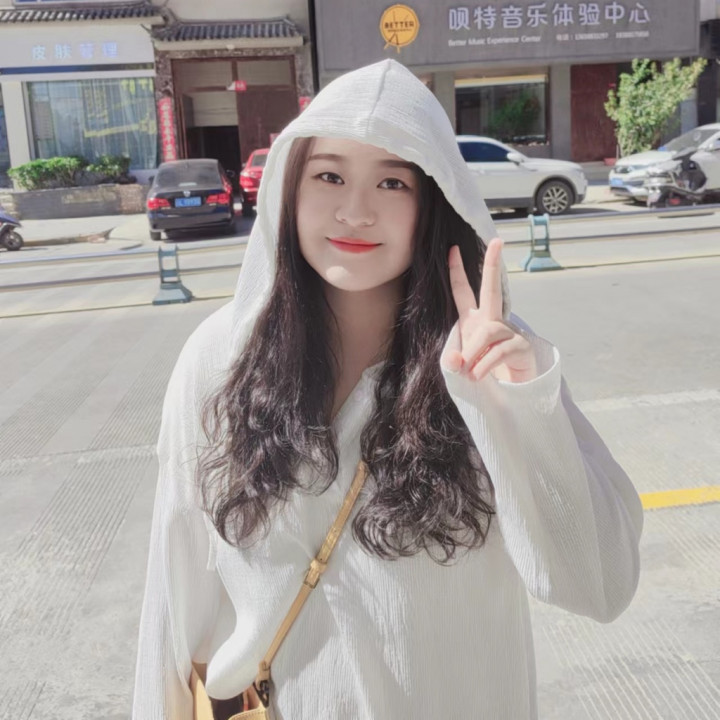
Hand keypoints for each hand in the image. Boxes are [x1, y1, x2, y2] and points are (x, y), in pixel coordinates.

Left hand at [441, 238, 536, 382]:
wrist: (506, 394)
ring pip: (488, 331)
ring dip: (474, 353)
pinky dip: (484, 366)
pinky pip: (499, 352)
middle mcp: (491, 321)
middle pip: (492, 289)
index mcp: (473, 321)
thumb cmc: (480, 374)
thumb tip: (456, 359)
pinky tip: (478, 377)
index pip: (463, 292)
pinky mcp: (521, 348)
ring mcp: (509, 332)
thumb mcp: (459, 368)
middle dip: (493, 265)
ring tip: (468, 373)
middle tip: (496, 241)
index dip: (456, 271)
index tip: (452, 248)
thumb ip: (452, 362)